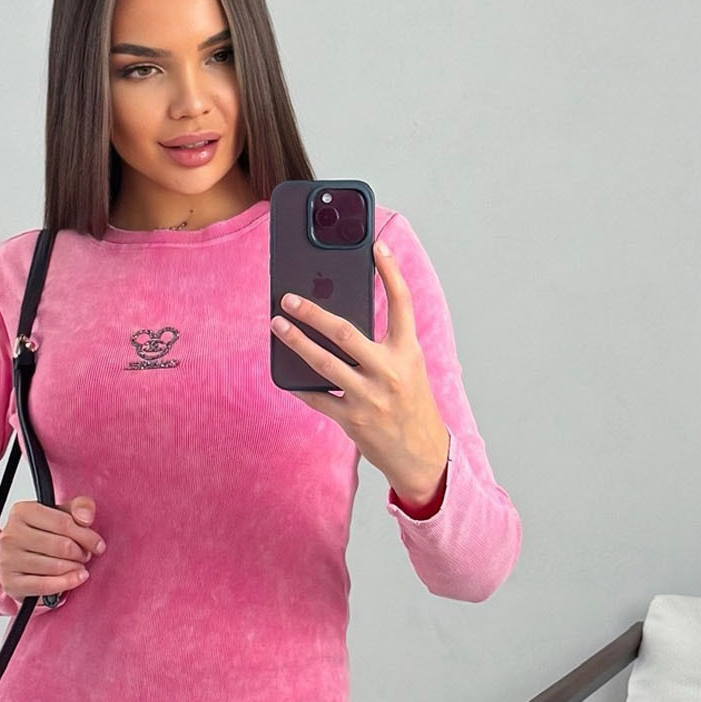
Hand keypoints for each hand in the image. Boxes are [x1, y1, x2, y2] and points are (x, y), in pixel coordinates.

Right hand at [0, 495, 104, 600]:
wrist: (19, 560)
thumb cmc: (43, 535)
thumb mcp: (61, 515)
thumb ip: (80, 508)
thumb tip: (86, 517)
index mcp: (22, 511)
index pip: (64, 523)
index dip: (87, 536)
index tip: (98, 544)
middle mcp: (11, 534)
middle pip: (61, 546)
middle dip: (80, 553)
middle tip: (85, 556)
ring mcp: (8, 559)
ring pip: (55, 566)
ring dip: (75, 568)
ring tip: (78, 565)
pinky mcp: (11, 582)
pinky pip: (46, 585)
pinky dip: (67, 583)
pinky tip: (77, 578)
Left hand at [271, 238, 449, 499]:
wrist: (422, 455)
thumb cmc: (411, 406)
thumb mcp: (409, 368)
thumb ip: (384, 345)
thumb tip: (342, 323)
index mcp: (408, 352)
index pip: (402, 303)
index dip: (391, 271)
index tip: (377, 246)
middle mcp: (389, 371)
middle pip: (345, 332)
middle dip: (312, 312)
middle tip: (289, 297)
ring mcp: (369, 397)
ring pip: (323, 362)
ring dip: (296, 341)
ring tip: (277, 325)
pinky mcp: (352, 420)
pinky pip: (318, 397)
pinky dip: (300, 384)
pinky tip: (286, 373)